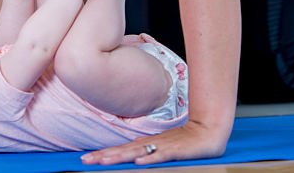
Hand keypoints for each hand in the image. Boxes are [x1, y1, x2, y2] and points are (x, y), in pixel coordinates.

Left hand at [81, 121, 229, 165]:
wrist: (208, 131)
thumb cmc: (185, 139)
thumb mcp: (163, 145)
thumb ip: (148, 147)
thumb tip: (133, 148)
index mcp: (147, 143)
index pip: (121, 150)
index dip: (104, 154)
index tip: (86, 157)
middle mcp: (151, 144)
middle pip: (124, 151)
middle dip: (105, 155)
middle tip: (86, 159)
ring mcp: (163, 146)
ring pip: (138, 151)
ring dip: (121, 156)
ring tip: (104, 161)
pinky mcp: (176, 150)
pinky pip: (161, 155)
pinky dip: (150, 158)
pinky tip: (138, 162)